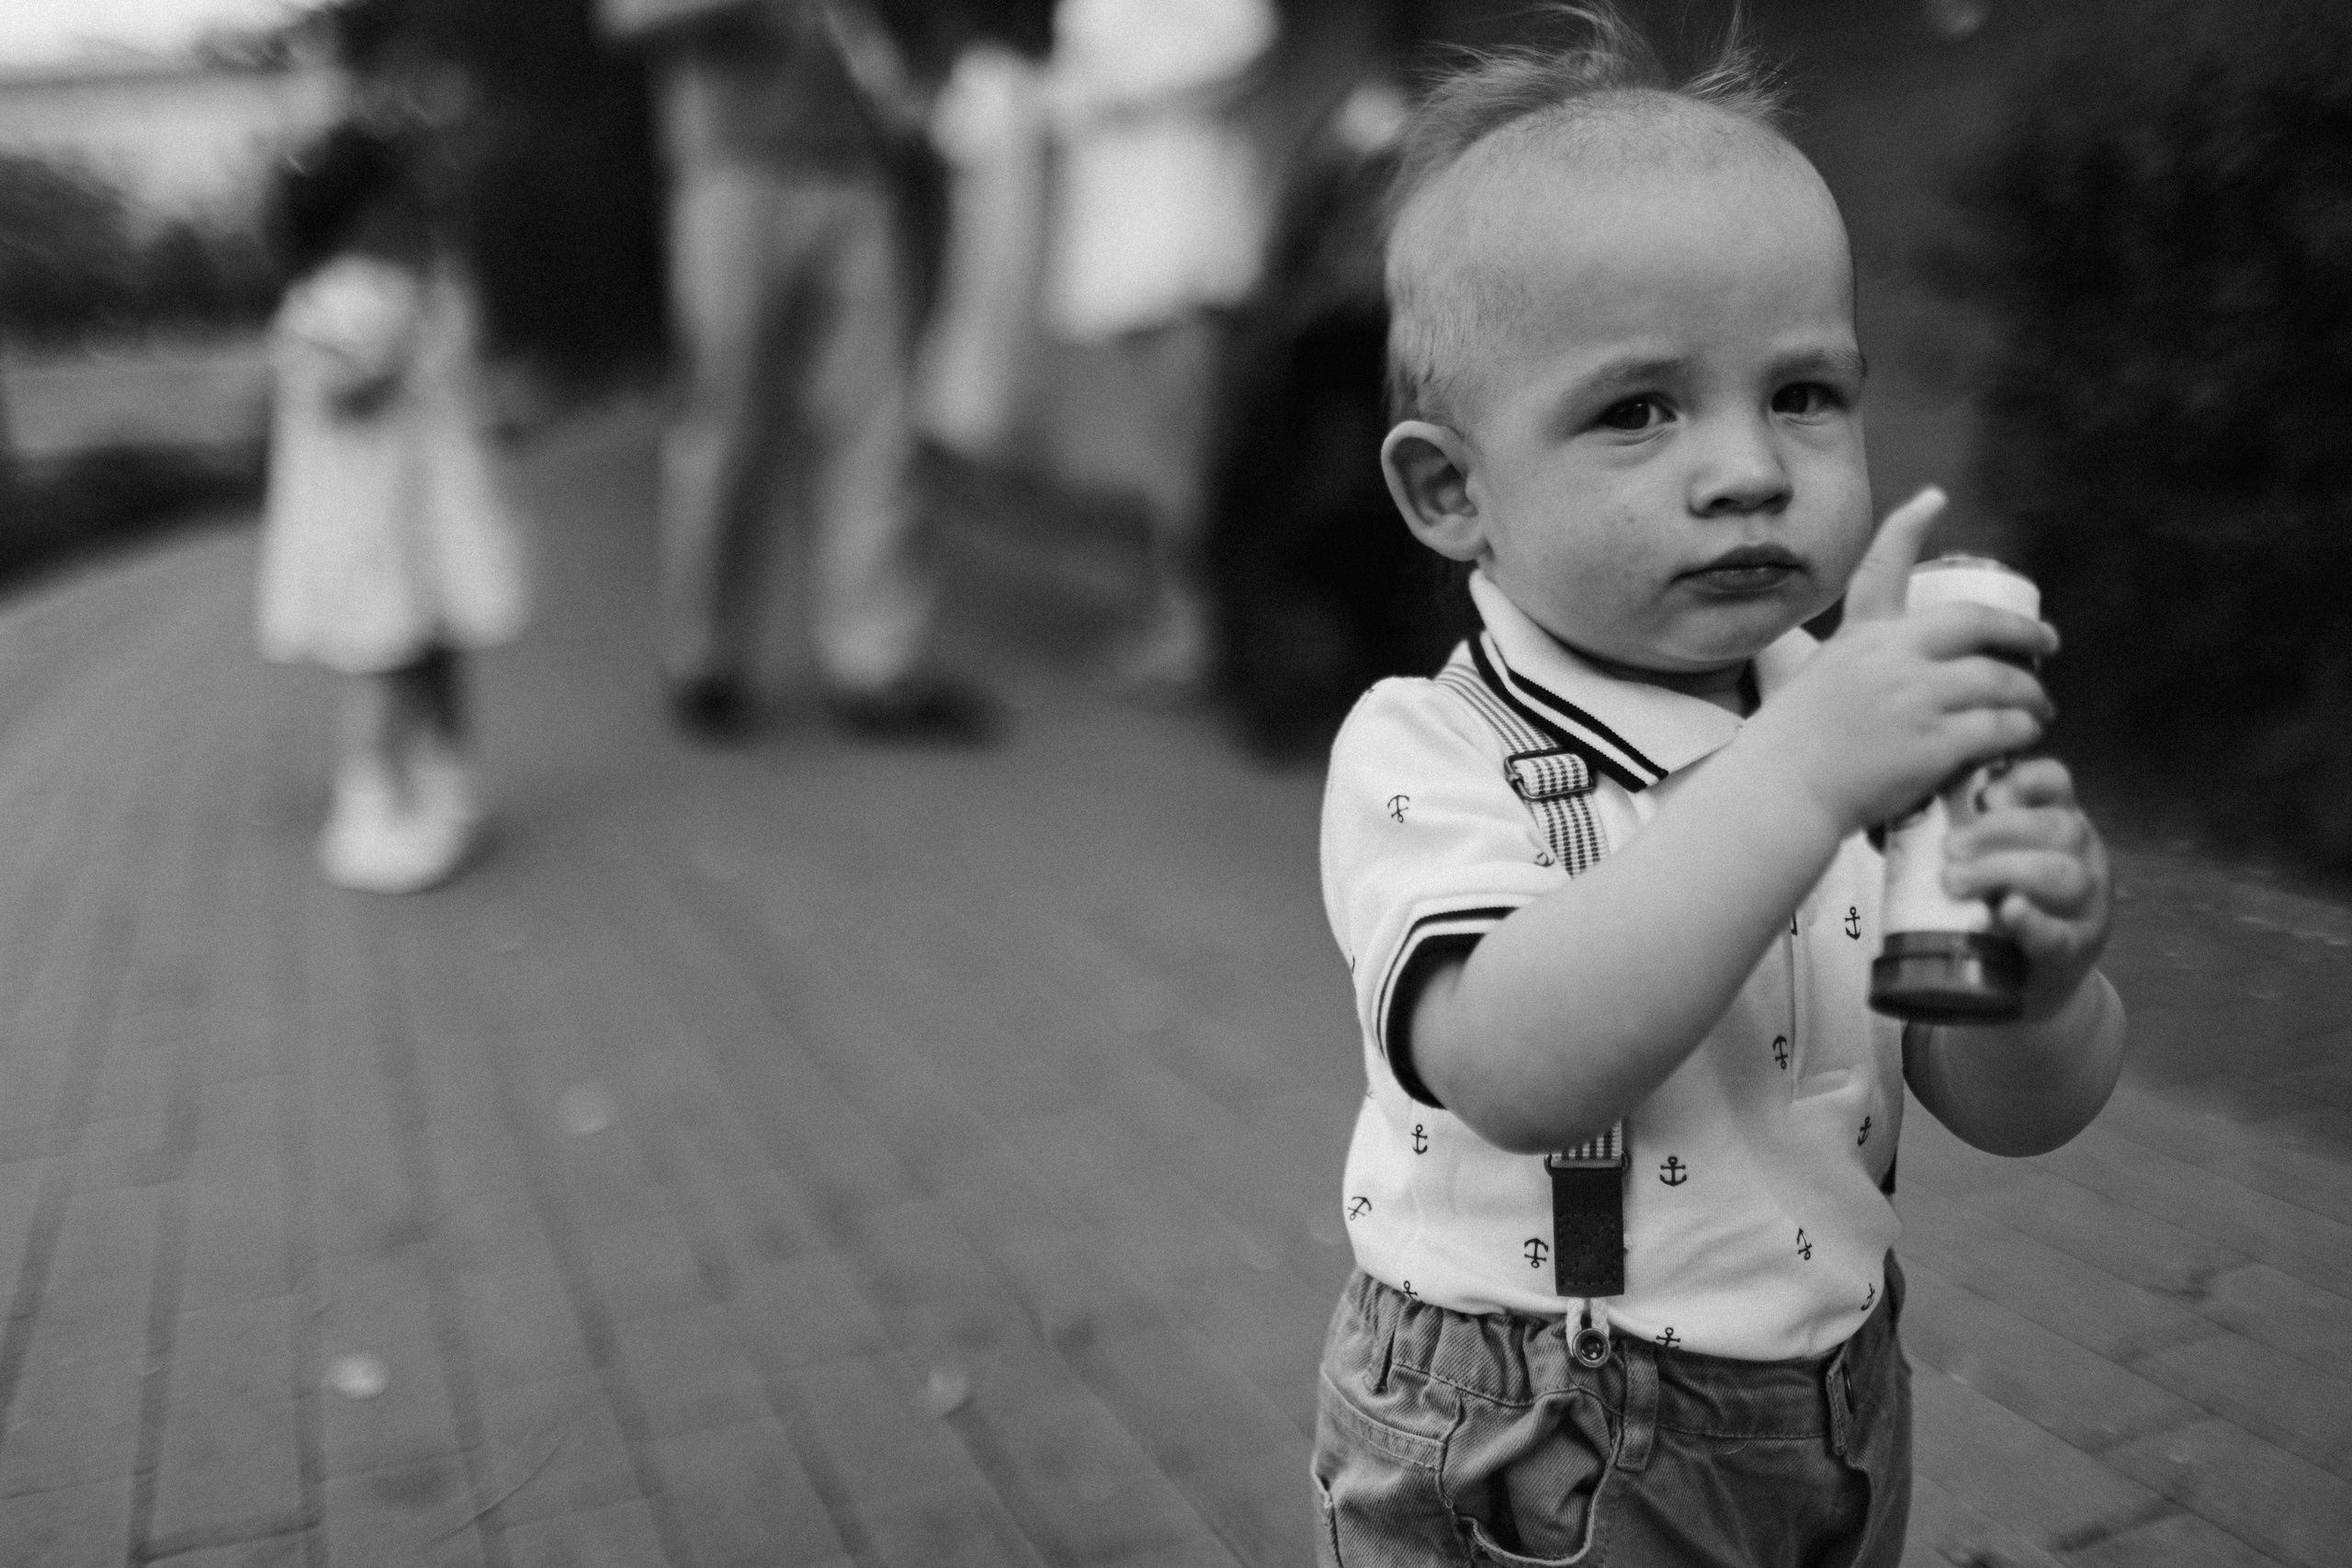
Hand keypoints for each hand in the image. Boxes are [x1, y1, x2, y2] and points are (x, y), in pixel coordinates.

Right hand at [1742, 488, 2059, 834]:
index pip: (1883, 567)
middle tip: (2047, 644)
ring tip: (2040, 708)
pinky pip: (2000, 727)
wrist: (1781, 793)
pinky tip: (2026, 736)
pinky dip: (2021, 731)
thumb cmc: (1792, 749)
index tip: (1935, 496)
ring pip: (2001, 680)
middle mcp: (1890, 658)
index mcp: (1860, 638)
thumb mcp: (1814, 682)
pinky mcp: (1933, 743)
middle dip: (2023, 631)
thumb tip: (1898, 674)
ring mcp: (1913, 699)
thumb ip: (1860, 669)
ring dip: (2031, 695)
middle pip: (1976, 622)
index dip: (1909, 525)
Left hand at [1942, 756, 2113, 1020]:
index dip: (2022, 780)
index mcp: (2062, 821)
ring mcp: (2088, 905)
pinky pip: (2059, 934)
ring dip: (2004, 871)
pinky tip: (2008, 912)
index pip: (2055, 782)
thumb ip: (1970, 827)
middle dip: (1998, 831)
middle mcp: (2085, 856)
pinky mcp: (2077, 951)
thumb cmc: (1998, 903)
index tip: (1983, 794)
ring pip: (2062, 875)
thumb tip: (1917, 801)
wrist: (2023, 982)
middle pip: (2056, 827)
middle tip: (1949, 847)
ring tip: (1954, 881)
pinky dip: (2031, 922)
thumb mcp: (1993, 856)